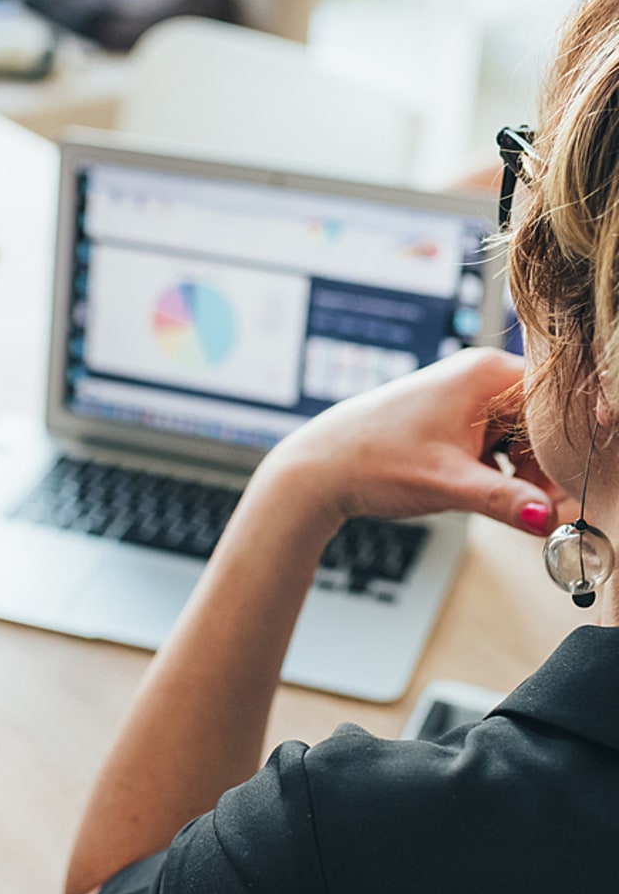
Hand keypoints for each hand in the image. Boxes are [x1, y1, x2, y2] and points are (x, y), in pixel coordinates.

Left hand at [262, 347, 563, 537]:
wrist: (319, 468)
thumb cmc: (376, 463)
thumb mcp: (450, 484)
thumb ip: (507, 500)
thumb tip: (551, 520)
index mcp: (486, 373)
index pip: (557, 403)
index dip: (568, 446)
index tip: (574, 484)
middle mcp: (477, 375)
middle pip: (540, 420)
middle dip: (544, 465)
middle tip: (543, 507)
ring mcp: (461, 395)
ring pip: (519, 434)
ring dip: (521, 471)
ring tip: (506, 501)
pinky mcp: (448, 418)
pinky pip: (493, 441)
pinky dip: (496, 468)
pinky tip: (484, 492)